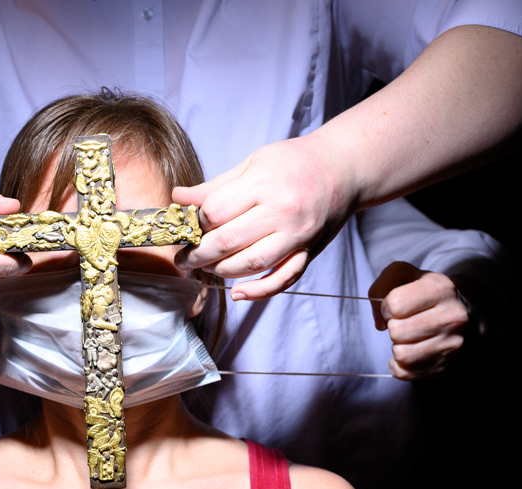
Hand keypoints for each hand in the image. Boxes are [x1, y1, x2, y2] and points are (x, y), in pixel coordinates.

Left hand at [172, 134, 356, 300]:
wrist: (345, 168)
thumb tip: (177, 198)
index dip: (195, 224)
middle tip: (183, 259)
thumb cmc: (295, 162)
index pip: (216, 211)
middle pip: (228, 241)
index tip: (186, 228)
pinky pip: (283, 279)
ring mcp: (298, 235)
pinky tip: (238, 293)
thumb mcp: (253, 163)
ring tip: (207, 267)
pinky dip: (259, 292)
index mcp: (264, 183)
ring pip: (251, 264)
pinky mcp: (310, 252)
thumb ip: (215, 186)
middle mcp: (282, 211)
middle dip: (198, 254)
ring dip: (222, 271)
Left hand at [369, 261, 469, 379]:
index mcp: (441, 289)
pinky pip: (404, 372)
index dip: (387, 306)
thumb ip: (382, 285)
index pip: (394, 305)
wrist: (468, 314)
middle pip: (396, 332)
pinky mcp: (445, 366)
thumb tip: (379, 322)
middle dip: (394, 327)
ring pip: (401, 355)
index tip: (397, 307)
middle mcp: (451, 317)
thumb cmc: (428, 294)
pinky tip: (413, 351)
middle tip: (406, 322)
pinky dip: (401, 364)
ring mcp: (452, 345)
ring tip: (410, 337)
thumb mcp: (406, 275)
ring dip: (398, 346)